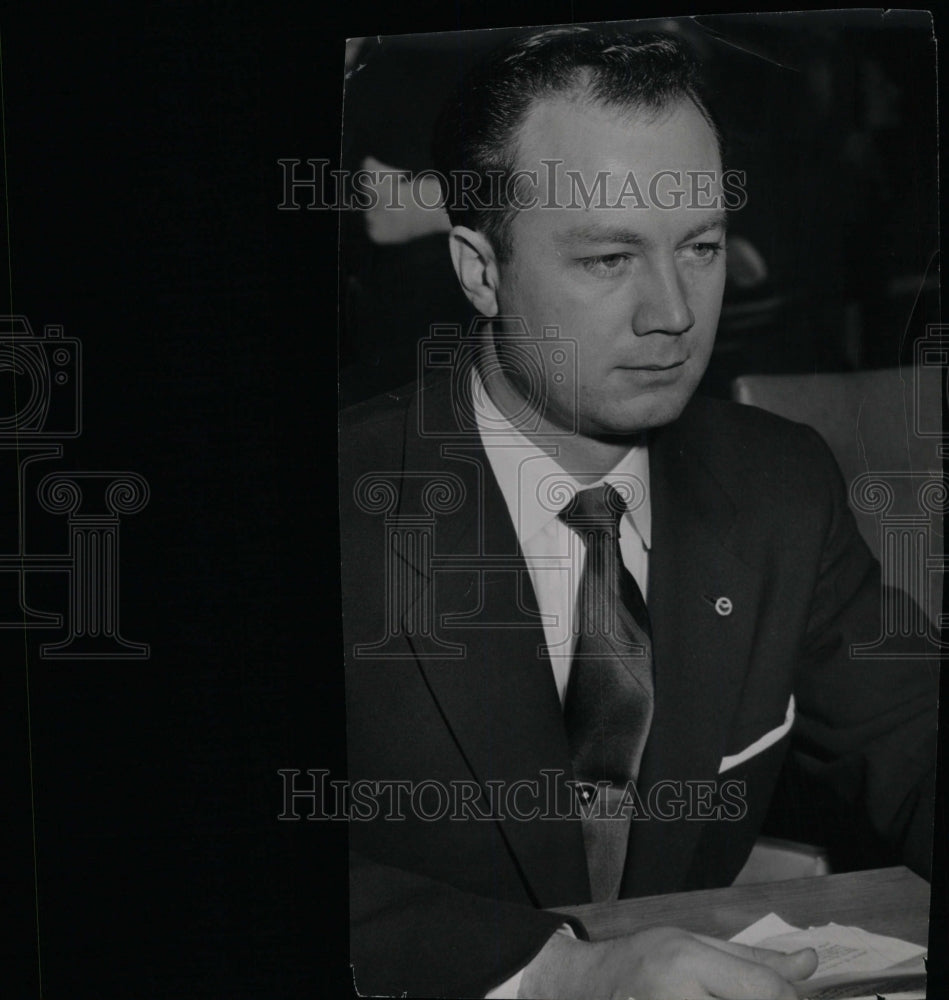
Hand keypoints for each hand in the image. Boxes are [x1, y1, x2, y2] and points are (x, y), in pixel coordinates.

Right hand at [517, 925, 817, 998]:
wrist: (588, 987)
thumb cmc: (645, 959)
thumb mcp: (694, 944)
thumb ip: (754, 961)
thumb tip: (810, 963)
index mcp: (686, 964)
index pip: (764, 990)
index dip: (787, 996)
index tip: (783, 994)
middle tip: (749, 993)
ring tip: (723, 995)